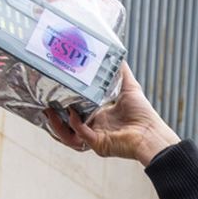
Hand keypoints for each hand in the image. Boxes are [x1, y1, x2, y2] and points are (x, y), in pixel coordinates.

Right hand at [43, 64, 179, 164]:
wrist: (153, 133)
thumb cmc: (144, 115)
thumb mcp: (129, 87)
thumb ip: (121, 71)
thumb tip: (116, 53)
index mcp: (99, 117)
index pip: (74, 111)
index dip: (63, 104)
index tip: (52, 92)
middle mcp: (95, 128)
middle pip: (67, 125)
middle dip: (53, 117)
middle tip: (44, 103)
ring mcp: (95, 138)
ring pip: (68, 135)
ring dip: (57, 125)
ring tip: (49, 112)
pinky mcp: (99, 145)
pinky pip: (81, 136)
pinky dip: (76, 125)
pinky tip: (74, 114)